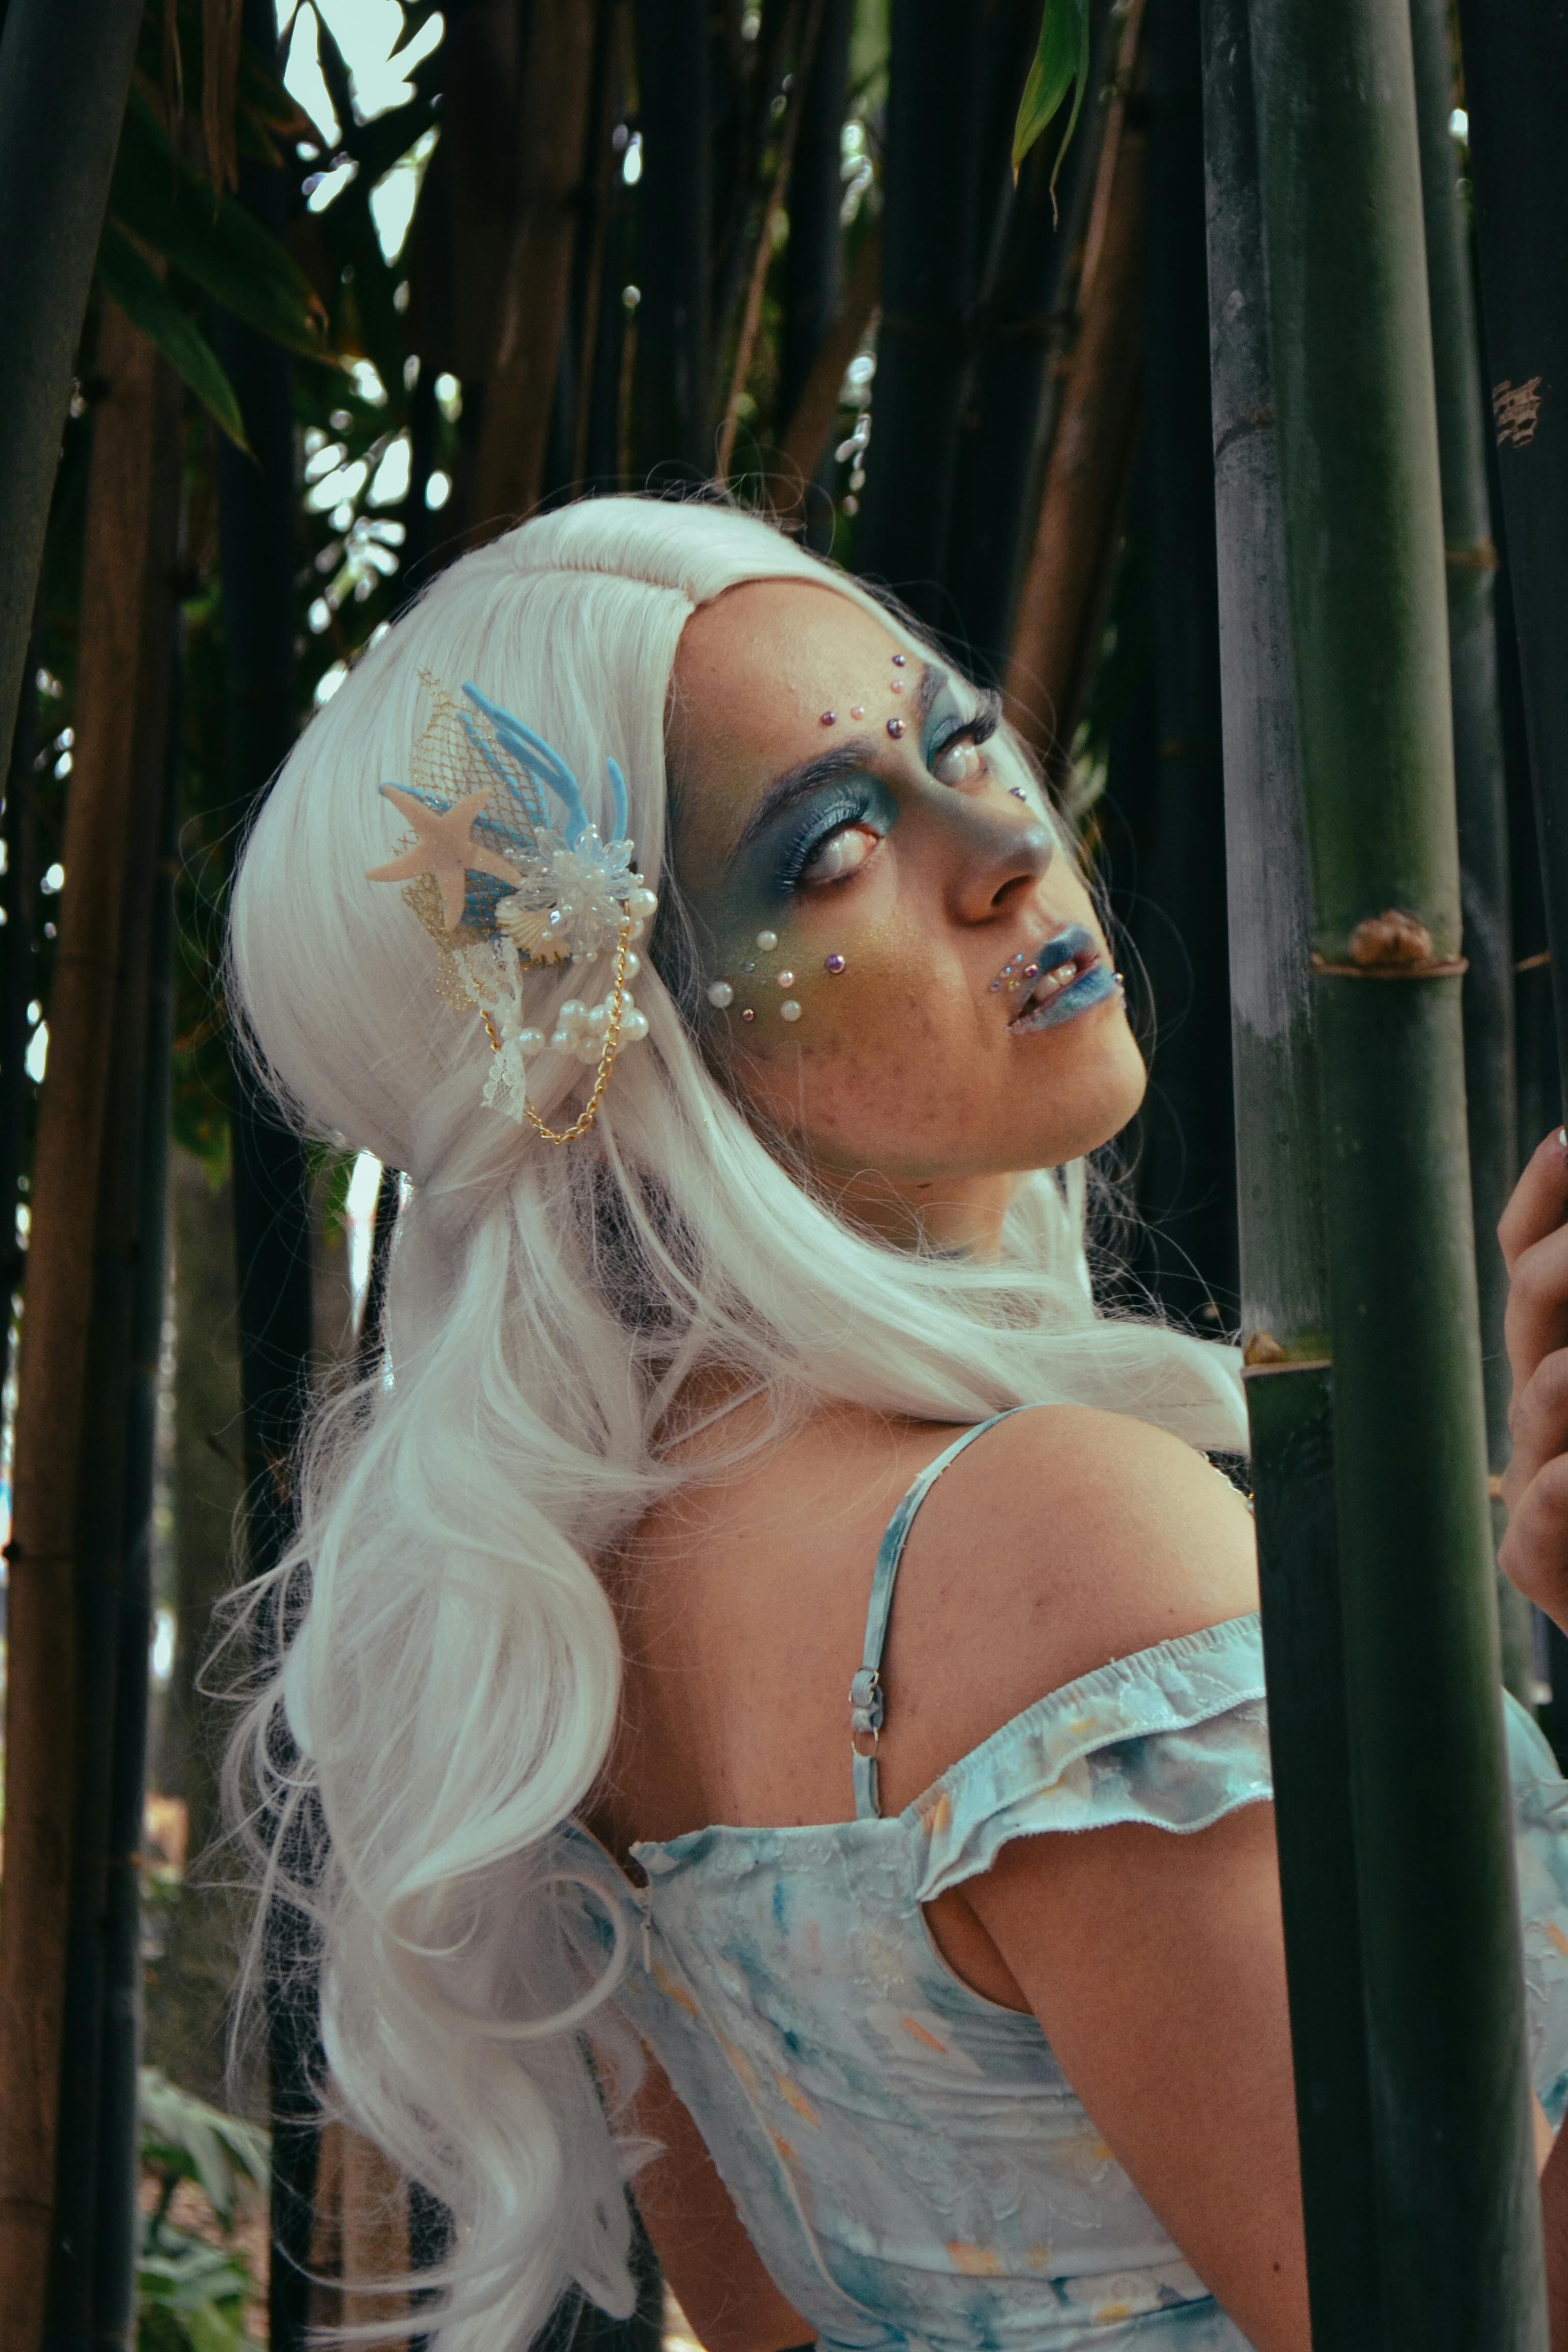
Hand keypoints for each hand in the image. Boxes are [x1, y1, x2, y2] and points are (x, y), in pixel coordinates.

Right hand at [1500, 1129, 1567, 1629]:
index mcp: (1567, 1350)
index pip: (1530, 1254)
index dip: (1543, 1198)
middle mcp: (1547, 1407)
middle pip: (1529, 1311)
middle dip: (1563, 1264)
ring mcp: (1539, 1484)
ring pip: (1538, 1405)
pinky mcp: (1539, 1566)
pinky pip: (1538, 1521)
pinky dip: (1560, 1493)